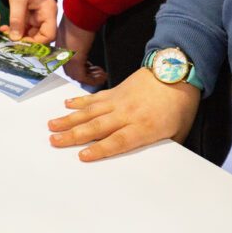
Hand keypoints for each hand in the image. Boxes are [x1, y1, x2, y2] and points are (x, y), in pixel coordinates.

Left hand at [4, 0, 57, 43]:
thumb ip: (17, 18)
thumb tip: (15, 38)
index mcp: (49, 12)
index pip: (49, 35)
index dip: (37, 43)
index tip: (21, 44)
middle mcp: (45, 17)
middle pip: (40, 37)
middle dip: (25, 42)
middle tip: (10, 42)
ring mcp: (38, 18)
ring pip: (31, 35)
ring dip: (18, 38)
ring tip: (4, 36)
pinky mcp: (30, 17)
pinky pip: (24, 29)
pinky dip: (15, 32)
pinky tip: (4, 30)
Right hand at [47, 67, 200, 160]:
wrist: (175, 72)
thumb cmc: (179, 104)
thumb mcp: (178, 132)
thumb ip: (160, 146)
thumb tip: (150, 159)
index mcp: (144, 127)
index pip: (118, 141)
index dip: (99, 149)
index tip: (82, 156)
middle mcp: (127, 114)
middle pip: (96, 126)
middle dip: (73, 135)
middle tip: (54, 141)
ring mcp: (118, 100)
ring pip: (89, 111)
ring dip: (69, 119)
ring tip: (52, 125)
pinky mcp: (115, 90)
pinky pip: (94, 97)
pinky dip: (80, 101)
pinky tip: (67, 105)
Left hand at [55, 16, 107, 86]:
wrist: (80, 13)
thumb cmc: (80, 18)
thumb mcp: (77, 32)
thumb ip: (78, 40)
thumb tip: (86, 44)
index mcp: (61, 46)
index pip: (68, 64)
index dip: (81, 68)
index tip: (91, 67)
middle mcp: (62, 54)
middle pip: (72, 72)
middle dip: (86, 74)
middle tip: (98, 73)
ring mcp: (67, 58)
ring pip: (77, 76)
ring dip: (90, 77)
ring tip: (101, 74)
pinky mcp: (75, 60)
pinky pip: (83, 77)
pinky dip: (93, 79)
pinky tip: (102, 75)